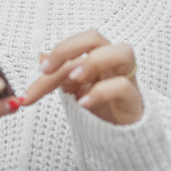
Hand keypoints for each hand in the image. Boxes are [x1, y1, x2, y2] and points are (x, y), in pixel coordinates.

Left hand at [20, 29, 142, 124]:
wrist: (121, 133)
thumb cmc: (102, 106)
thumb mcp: (75, 90)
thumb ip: (60, 74)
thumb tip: (41, 56)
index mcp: (97, 56)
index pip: (72, 48)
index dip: (52, 60)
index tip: (37, 75)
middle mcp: (112, 62)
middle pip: (94, 38)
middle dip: (67, 49)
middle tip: (48, 69)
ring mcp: (126, 78)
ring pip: (122, 52)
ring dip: (93, 62)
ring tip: (73, 78)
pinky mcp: (134, 99)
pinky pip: (123, 86)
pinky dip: (101, 92)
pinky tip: (84, 103)